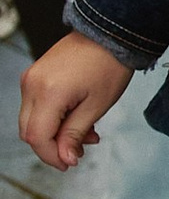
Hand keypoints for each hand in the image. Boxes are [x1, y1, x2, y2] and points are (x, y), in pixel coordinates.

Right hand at [20, 33, 133, 168]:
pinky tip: (76, 116)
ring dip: (54, 133)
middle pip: (29, 131)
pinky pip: (35, 105)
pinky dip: (52, 117)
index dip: (51, 156)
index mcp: (48, 93)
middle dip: (53, 146)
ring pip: (31, 120)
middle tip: (81, 148)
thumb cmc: (108, 66)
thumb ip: (76, 135)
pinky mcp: (34, 75)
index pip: (37, 137)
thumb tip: (66, 160)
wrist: (108, 34)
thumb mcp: (97, 106)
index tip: (70, 164)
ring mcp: (30, 78)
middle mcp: (32, 85)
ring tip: (86, 131)